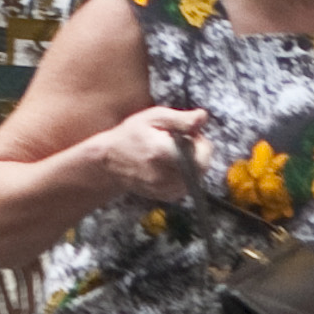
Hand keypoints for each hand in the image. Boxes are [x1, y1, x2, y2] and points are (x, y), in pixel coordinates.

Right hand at [94, 107, 210, 205]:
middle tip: (182, 142)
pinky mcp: (164, 196)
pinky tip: (172, 166)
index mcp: (163, 152)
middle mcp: (164, 175)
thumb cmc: (131, 134)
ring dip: (192, 166)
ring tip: (175, 154)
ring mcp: (164, 189)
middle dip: (197, 154)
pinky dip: (185, 176)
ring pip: (196, 179)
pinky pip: (186, 187)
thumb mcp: (154, 117)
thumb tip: (203, 117)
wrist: (110, 159)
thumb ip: (181, 119)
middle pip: (201, 168)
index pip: (202, 156)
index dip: (201, 143)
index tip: (190, 134)